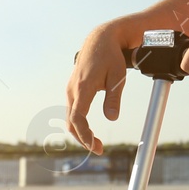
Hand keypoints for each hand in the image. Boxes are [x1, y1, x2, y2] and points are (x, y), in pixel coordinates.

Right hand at [66, 24, 130, 153]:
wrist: (99, 40)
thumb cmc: (111, 57)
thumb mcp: (118, 77)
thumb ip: (113, 98)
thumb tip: (111, 118)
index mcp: (83, 87)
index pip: (78, 118)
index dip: (84, 135)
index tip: (94, 146)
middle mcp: (73, 90)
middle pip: (71, 122)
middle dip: (83, 139)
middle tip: (99, 149)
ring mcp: (71, 90)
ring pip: (70, 118)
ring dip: (80, 133)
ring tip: (96, 143)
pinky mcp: (73, 90)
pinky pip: (72, 111)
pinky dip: (78, 124)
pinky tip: (88, 131)